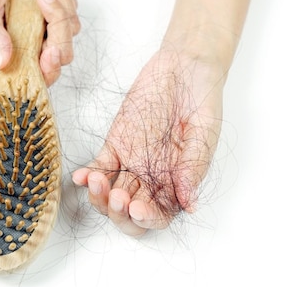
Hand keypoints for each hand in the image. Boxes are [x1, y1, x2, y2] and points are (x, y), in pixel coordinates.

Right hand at [0, 0, 78, 84]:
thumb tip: (2, 62)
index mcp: (9, 55)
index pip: (39, 74)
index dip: (50, 66)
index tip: (51, 49)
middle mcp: (31, 47)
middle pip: (63, 50)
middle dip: (58, 20)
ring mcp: (45, 31)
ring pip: (70, 24)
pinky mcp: (54, 14)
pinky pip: (70, 4)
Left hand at [72, 50, 225, 235]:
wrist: (186, 67)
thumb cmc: (202, 98)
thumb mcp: (204, 132)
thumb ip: (194, 167)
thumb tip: (189, 205)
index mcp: (178, 181)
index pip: (160, 214)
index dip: (148, 219)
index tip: (139, 209)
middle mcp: (153, 177)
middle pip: (131, 211)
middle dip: (120, 213)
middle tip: (119, 197)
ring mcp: (132, 162)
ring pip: (110, 194)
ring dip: (101, 197)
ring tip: (97, 183)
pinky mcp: (116, 143)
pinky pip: (100, 165)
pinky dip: (88, 175)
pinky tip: (81, 176)